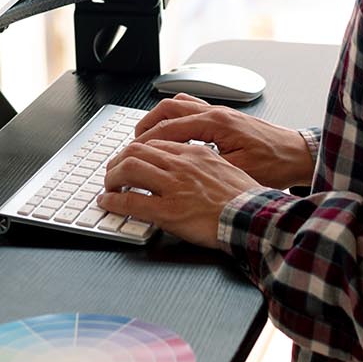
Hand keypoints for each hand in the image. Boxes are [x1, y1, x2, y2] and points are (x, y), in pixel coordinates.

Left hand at [98, 140, 260, 248]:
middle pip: (137, 150)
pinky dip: (113, 201)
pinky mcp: (168, 211)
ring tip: (108, 186)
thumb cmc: (246, 198)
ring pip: (129, 169)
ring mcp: (174, 186)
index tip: (131, 160)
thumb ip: (204, 164)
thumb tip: (189, 170)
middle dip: (118, 160)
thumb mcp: (227, 168)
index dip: (137, 151)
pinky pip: (131, 201)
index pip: (156, 143)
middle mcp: (182, 164)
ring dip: (111, 177)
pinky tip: (108, 203)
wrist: (255, 217)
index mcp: (195, 153)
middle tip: (113, 171)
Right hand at [133, 96, 314, 188]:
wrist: (299, 155)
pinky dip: (176, 118)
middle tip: (132, 145)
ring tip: (146, 138)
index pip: (169, 127)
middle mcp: (216, 112)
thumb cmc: (275, 165)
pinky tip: (173, 135)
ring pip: (179, 105)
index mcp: (216, 124)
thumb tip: (177, 175)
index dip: (146, 142)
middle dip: (146, 126)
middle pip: (168, 108)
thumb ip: (205, 169)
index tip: (131, 155)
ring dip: (159, 119)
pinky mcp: (225, 118)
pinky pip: (192, 110)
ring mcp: (221, 113)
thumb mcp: (237, 173)